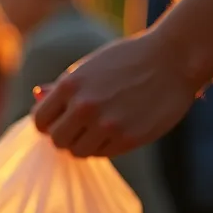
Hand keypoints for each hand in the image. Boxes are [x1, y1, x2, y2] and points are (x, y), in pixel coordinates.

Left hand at [32, 29, 201, 157]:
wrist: (175, 59)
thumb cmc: (129, 60)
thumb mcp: (91, 67)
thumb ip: (64, 86)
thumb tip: (37, 96)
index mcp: (70, 85)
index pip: (40, 121)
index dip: (47, 124)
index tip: (58, 121)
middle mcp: (84, 106)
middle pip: (57, 140)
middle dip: (65, 136)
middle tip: (79, 128)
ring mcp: (107, 124)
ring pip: (78, 151)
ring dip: (84, 144)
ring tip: (98, 129)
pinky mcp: (128, 138)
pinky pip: (102, 153)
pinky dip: (104, 146)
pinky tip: (116, 129)